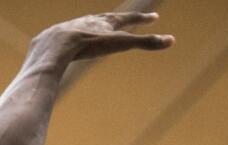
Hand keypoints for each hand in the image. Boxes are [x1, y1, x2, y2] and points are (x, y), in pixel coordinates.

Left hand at [28, 11, 173, 67]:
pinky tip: (68, 44)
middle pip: (107, 18)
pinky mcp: (56, 39)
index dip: (143, 18)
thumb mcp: (120, 44)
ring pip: (85, 25)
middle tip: (125, 18)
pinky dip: (72, 39)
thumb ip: (145, 43)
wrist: (55, 45)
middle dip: (119, 19)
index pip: (129, 18)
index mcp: (105, 22)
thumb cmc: (89, 44)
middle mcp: (89, 21)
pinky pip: (66, 37)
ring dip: (94, 26)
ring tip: (96, 29)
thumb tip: (171, 40)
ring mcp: (71, 28)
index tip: (155, 17)